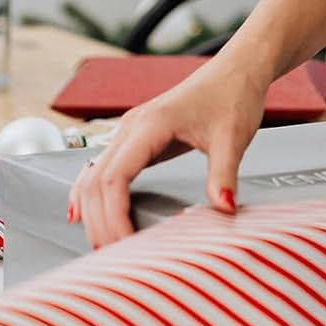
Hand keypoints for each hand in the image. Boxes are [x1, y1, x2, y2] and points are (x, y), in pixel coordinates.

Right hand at [68, 59, 267, 248]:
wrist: (238, 68)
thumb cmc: (234, 94)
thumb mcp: (234, 136)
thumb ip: (224, 174)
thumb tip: (224, 208)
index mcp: (151, 123)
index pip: (114, 177)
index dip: (113, 215)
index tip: (125, 243)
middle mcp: (132, 125)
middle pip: (95, 181)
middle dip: (99, 221)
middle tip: (113, 256)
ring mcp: (131, 130)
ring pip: (93, 176)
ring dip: (93, 211)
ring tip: (104, 245)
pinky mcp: (136, 137)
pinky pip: (102, 168)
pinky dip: (92, 194)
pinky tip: (86, 214)